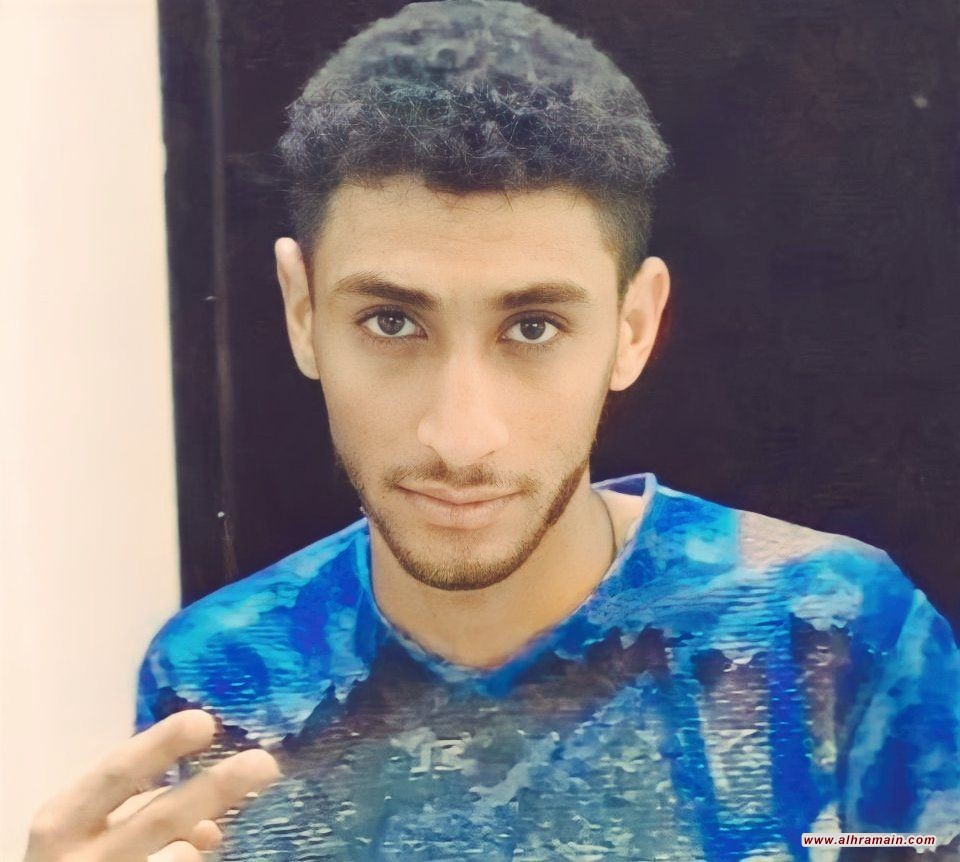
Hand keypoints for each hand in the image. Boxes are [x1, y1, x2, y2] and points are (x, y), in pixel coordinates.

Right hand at [23, 709, 280, 861]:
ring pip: (176, 859)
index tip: (205, 722)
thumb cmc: (75, 854)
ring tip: (207, 833)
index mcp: (61, 821)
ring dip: (200, 842)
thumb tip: (209, 828)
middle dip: (216, 789)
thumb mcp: (87, 829)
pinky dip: (197, 861)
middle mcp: (77, 859)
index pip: (117, 774)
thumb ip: (139, 812)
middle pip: (159, 818)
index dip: (160, 746)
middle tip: (265, 763)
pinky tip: (199, 855)